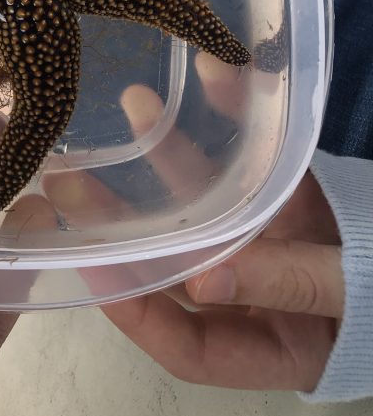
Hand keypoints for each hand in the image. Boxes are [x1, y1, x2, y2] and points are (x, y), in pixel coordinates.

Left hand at [44, 73, 342, 392]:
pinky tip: (214, 74)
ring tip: (133, 103)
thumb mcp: (351, 291)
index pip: (183, 342)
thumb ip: (283, 283)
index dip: (134, 310)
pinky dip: (237, 117)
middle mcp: (257, 291)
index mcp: (268, 342)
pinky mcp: (289, 192)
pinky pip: (254, 157)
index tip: (92, 264)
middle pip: (178, 264)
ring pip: (209, 201)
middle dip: (125, 223)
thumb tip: (202, 283)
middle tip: (70, 182)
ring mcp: (270, 238)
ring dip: (171, 153)